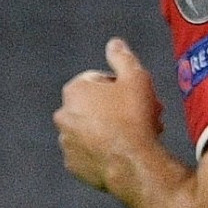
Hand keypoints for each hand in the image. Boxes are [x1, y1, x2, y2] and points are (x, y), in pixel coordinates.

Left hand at [53, 39, 166, 194]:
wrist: (133, 163)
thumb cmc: (134, 119)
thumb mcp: (136, 79)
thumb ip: (123, 57)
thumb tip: (114, 43)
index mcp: (75, 90)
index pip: (99, 80)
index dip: (123, 87)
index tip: (139, 97)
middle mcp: (64, 114)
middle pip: (95, 106)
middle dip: (118, 110)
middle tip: (143, 117)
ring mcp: (66, 141)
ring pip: (91, 130)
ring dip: (110, 130)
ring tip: (135, 138)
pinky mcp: (73, 164)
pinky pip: (89, 153)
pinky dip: (103, 152)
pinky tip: (123, 153)